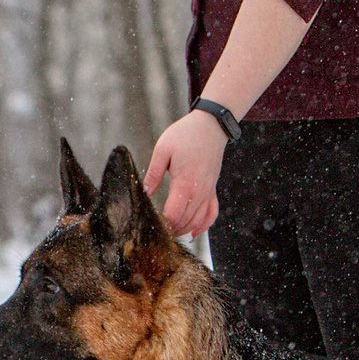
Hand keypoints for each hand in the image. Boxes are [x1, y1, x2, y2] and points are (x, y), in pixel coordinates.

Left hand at [145, 108, 228, 236]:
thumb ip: (153, 173)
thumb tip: (145, 192)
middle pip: (185, 220)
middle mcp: (199, 190)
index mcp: (185, 182)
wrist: (211, 126)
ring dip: (184, 229)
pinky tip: (194, 233)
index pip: (174, 214)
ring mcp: (208, 190)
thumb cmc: (185, 134)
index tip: (152, 225)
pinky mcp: (213, 188)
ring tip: (170, 233)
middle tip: (157, 231)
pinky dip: (204, 225)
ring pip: (198, 220)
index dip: (163, 224)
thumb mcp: (163, 149)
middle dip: (171, 229)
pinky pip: (212, 213)